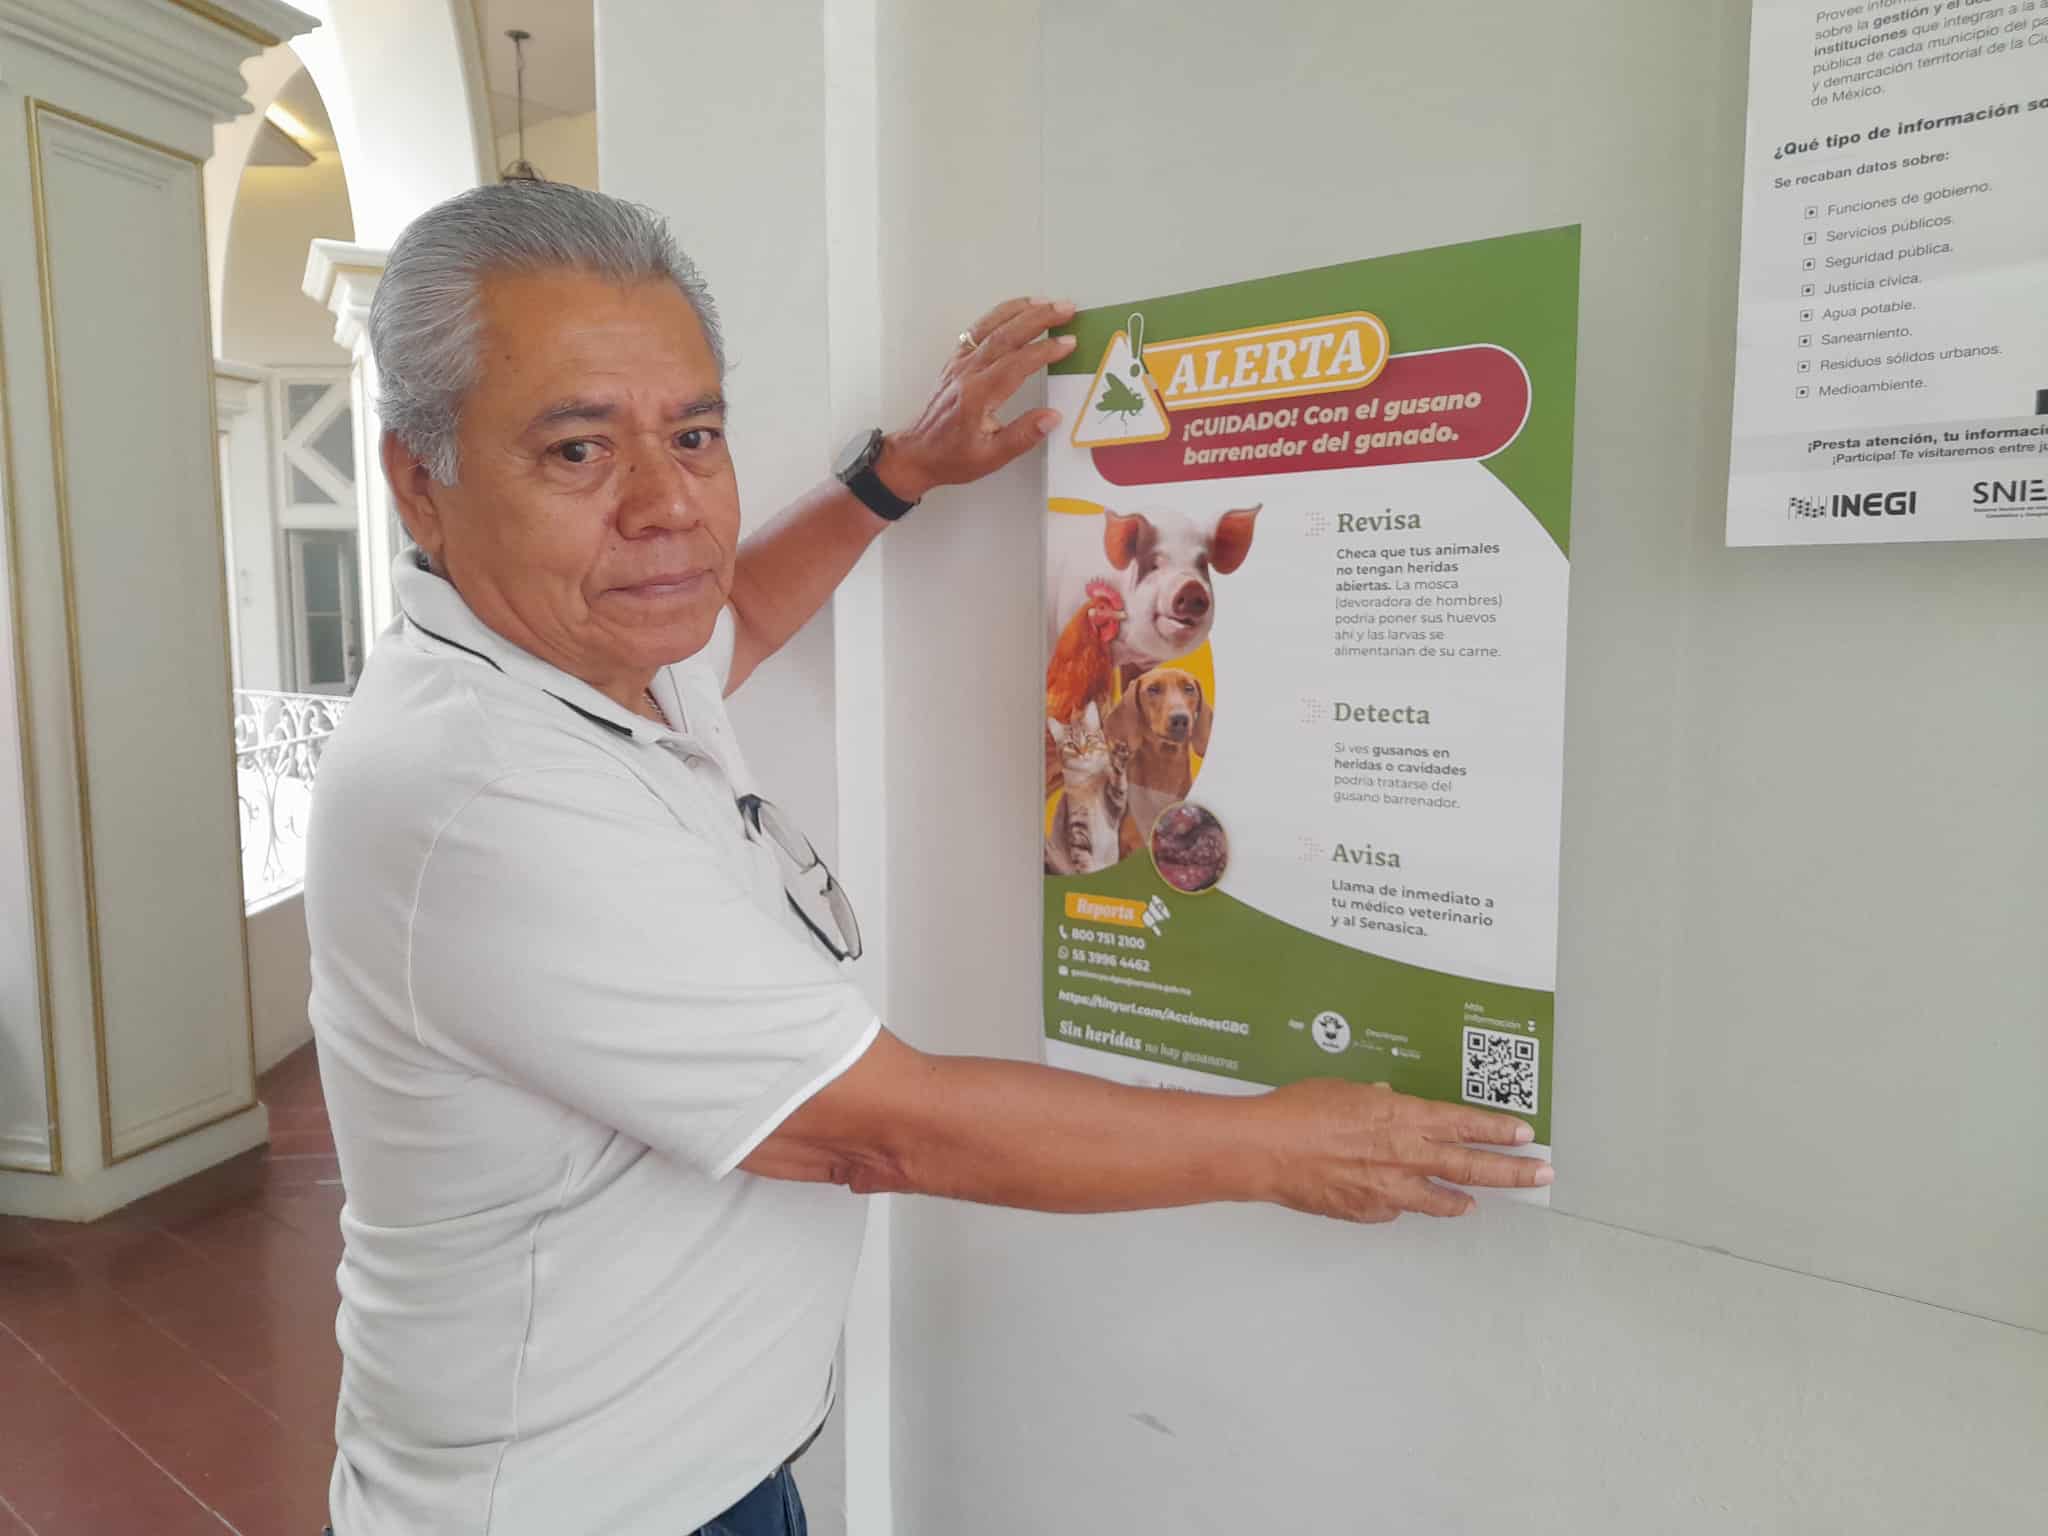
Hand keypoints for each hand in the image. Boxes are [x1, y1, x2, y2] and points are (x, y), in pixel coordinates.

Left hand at [879, 297, 1077, 501]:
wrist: (917, 453)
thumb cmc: (954, 458)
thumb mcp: (991, 457)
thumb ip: (1023, 436)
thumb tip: (1053, 417)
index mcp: (979, 395)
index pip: (1018, 363)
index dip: (1046, 350)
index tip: (1069, 342)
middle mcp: (968, 372)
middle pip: (1006, 335)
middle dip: (1039, 318)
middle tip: (1066, 308)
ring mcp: (959, 363)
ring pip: (991, 326)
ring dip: (1020, 310)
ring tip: (1046, 301)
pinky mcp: (955, 360)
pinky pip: (977, 330)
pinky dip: (998, 315)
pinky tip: (1015, 310)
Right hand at [1254, 1080, 1551, 1223]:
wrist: (1267, 1150)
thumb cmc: (1299, 1112)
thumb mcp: (1346, 1090)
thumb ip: (1377, 1103)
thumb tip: (1390, 1106)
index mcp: (1405, 1118)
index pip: (1467, 1124)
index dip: (1499, 1130)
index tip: (1524, 1135)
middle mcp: (1407, 1155)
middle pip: (1473, 1167)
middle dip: (1513, 1172)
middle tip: (1540, 1175)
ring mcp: (1391, 1189)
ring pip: (1443, 1200)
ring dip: (1463, 1200)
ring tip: (1476, 1203)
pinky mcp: (1370, 1212)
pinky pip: (1396, 1208)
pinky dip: (1401, 1202)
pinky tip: (1396, 1199)